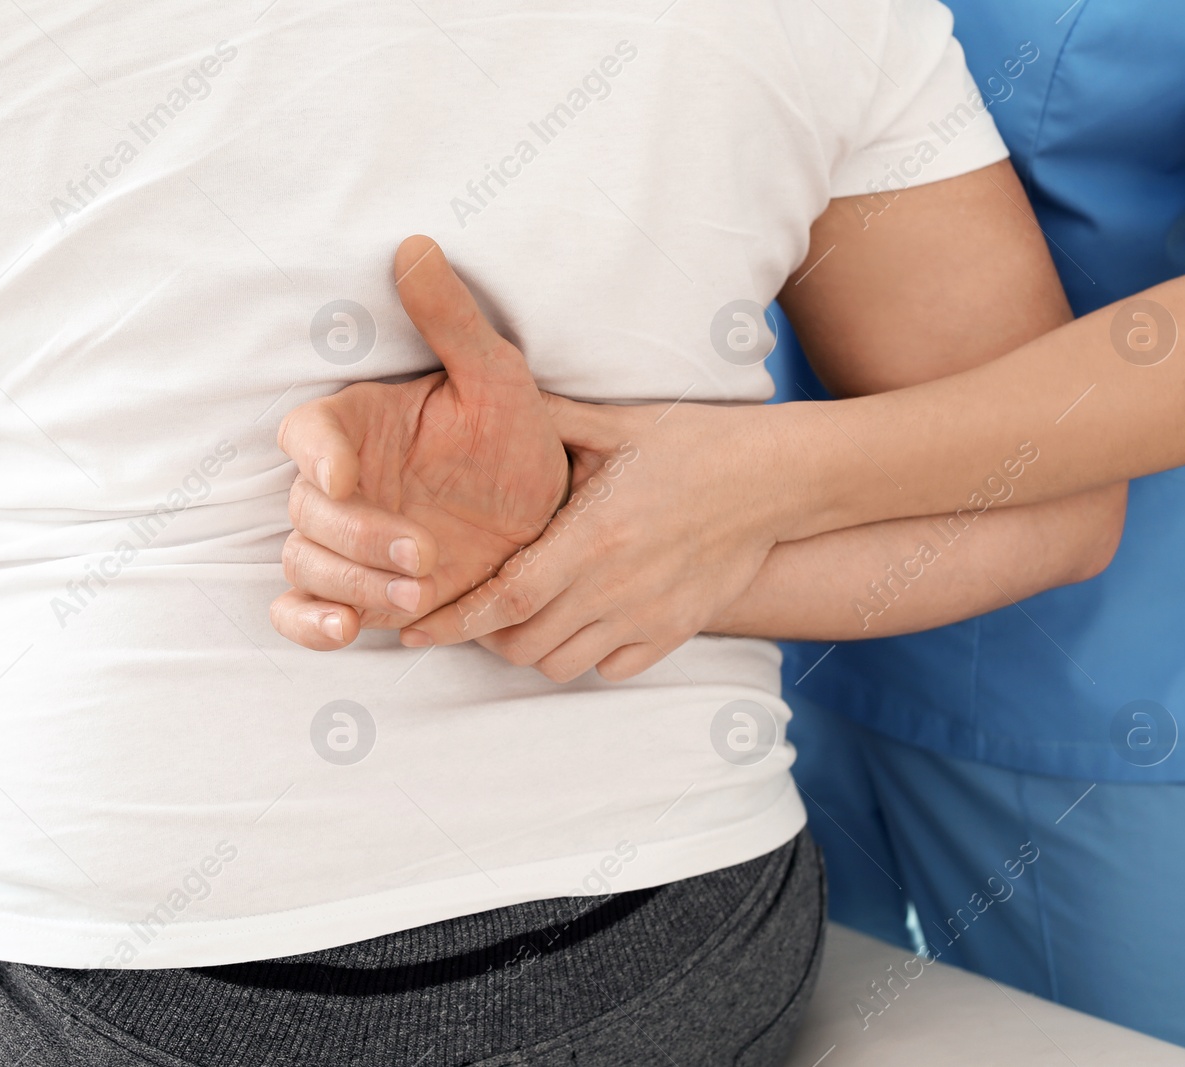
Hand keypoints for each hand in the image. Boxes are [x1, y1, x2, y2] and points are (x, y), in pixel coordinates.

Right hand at [269, 236, 568, 648]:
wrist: (544, 519)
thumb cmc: (513, 441)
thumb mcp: (496, 377)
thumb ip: (453, 320)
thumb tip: (416, 246)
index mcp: (359, 426)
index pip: (307, 432)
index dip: (315, 453)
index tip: (343, 473)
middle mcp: (341, 484)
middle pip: (304, 511)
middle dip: (356, 537)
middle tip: (422, 554)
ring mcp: (343, 541)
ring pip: (305, 563)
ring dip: (349, 584)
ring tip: (417, 594)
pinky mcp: (354, 591)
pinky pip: (301, 609)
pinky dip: (308, 624)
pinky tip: (345, 632)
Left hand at [401, 397, 787, 680]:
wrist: (773, 477)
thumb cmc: (691, 443)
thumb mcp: (614, 424)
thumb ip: (548, 420)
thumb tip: (490, 393)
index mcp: (590, 535)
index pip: (502, 600)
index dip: (451, 622)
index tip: (411, 633)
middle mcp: (614, 587)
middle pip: (522, 644)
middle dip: (485, 636)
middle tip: (475, 609)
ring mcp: (647, 616)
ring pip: (562, 664)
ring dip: (532, 647)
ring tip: (527, 616)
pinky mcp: (676, 631)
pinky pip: (611, 668)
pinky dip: (585, 656)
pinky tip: (582, 621)